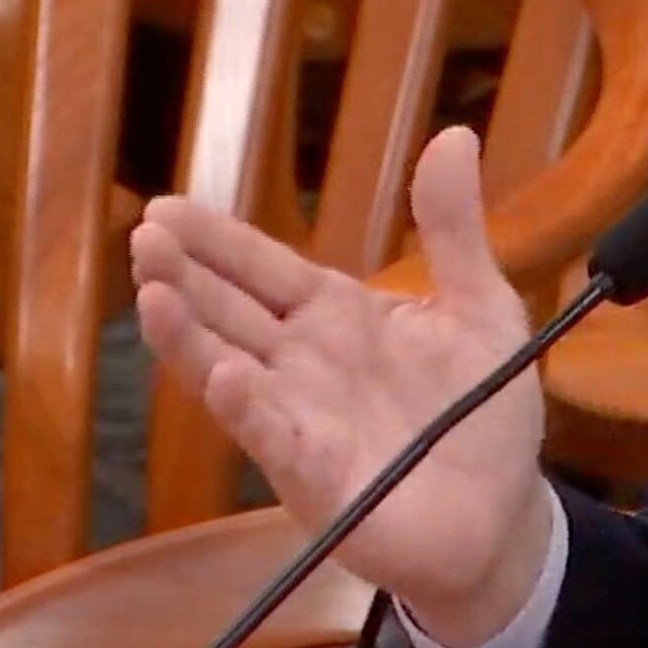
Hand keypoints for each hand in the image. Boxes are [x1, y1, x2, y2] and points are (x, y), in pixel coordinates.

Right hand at [129, 126, 550, 647]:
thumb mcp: (481, 305)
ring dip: (190, 337)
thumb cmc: (481, 410)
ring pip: (229, 371)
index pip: (264, 269)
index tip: (165, 207)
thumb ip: (454, 229)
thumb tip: (454, 136)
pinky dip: (249, 408)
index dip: (218, 240)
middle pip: (229, 311)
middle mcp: (304, 365)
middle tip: (145, 237)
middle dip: (185, 276)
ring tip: (153, 294)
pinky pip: (275, 437)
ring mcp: (302, 420)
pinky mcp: (318, 476)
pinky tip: (224, 376)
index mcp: (339, 317)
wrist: (503, 511)